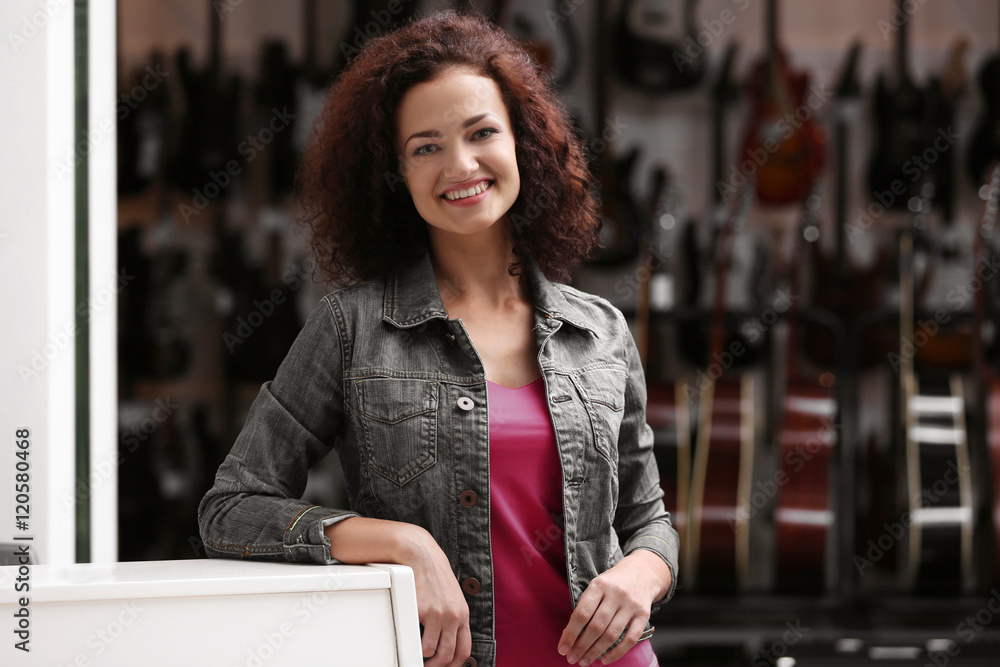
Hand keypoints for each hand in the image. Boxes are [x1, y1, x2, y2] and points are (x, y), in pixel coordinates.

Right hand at [398, 525, 471, 666]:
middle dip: (436, 666)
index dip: (453, 665)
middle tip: (426, 665)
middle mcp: (454, 615)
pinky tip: (409, 639)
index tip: (442, 666)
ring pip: (432, 652)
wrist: (420, 554)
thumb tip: (447, 638)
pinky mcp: (422, 610)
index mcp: (462, 613)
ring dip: (423, 657)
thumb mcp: (451, 596)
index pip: (464, 650)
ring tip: (416, 653)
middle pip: (449, 656)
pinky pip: (417, 639)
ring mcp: (439, 614)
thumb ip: (452, 616)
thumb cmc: (433, 574)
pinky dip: (412, 645)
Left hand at [557, 550, 670, 664]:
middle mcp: (616, 595)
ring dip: (596, 652)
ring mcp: (631, 605)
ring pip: (612, 635)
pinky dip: (617, 653)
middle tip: (572, 659)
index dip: (571, 633)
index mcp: (599, 585)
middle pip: (596, 626)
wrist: (642, 572)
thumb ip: (585, 606)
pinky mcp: (644, 615)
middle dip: (581, 646)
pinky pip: (630, 639)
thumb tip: (570, 635)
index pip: (582, 613)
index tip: (562, 648)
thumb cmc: (612, 583)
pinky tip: (605, 660)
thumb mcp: (596, 585)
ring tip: (584, 661)